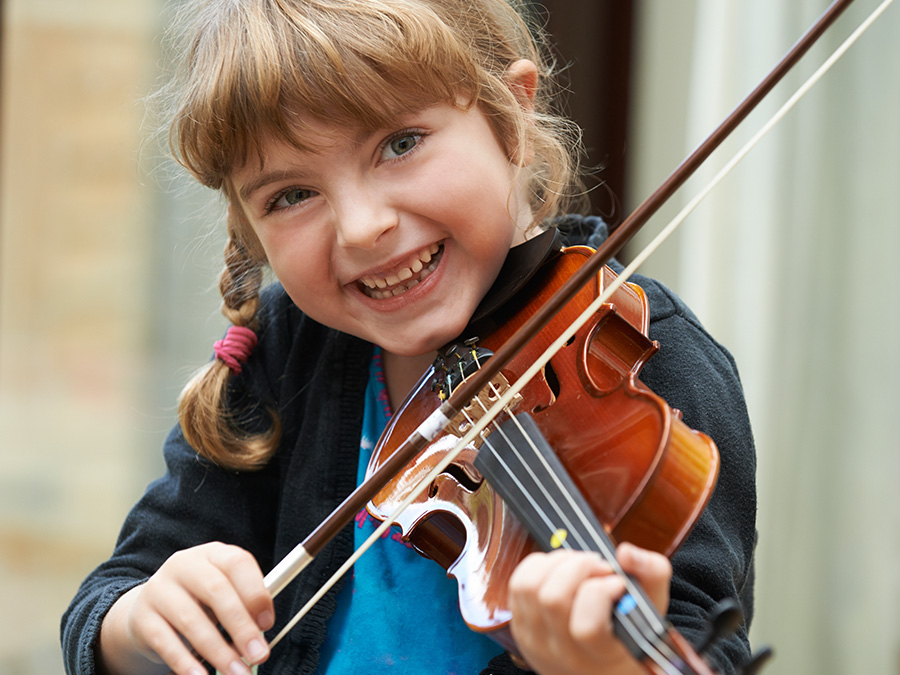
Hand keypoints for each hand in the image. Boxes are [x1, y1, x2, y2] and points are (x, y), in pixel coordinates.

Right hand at [99, 542, 274, 674]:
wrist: (149, 608)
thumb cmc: (199, 600)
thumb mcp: (223, 593)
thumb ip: (244, 605)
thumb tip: (260, 634)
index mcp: (213, 554)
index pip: (237, 563)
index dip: (255, 592)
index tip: (267, 624)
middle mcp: (185, 565)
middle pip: (216, 590)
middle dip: (241, 627)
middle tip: (259, 654)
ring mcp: (160, 589)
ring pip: (192, 620)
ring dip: (219, 651)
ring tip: (237, 671)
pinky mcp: (142, 617)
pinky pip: (166, 642)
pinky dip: (186, 662)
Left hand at [507, 543, 670, 674]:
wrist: (600, 669)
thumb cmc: (628, 635)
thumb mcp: (651, 610)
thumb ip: (651, 574)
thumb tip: (625, 553)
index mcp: (599, 657)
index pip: (586, 627)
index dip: (600, 594)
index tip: (618, 583)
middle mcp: (561, 653)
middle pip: (552, 599)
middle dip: (578, 567)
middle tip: (598, 566)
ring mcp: (535, 641)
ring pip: (528, 587)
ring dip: (556, 563)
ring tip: (579, 565)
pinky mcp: (520, 627)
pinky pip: (517, 585)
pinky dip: (538, 566)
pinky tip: (560, 570)